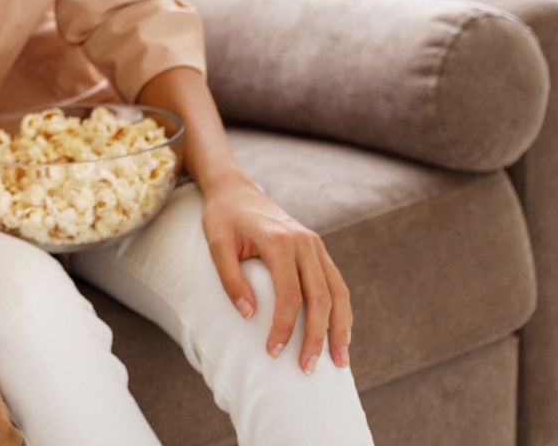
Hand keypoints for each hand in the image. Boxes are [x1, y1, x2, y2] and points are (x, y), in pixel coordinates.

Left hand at [201, 177, 351, 370]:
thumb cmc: (223, 218)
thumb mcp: (216, 243)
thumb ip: (230, 278)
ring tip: (340, 362)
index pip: (289, 294)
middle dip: (316, 336)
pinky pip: (337, 284)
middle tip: (307, 368)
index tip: (273, 352)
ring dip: (340, 329)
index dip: (283, 326)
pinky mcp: (319, 250)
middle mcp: (305, 243)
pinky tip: (340, 334)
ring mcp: (316, 245)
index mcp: (279, 241)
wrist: (236, 190)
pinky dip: (342, 311)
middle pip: (320, 298)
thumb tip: (248, 315)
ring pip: (337, 292)